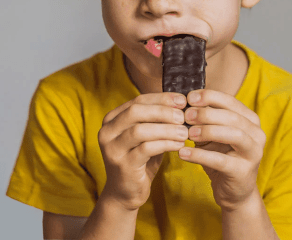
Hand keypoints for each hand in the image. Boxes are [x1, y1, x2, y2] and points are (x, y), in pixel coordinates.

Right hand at [98, 92, 187, 210]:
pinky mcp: (122, 165)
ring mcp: (112, 149)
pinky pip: (146, 149)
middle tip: (183, 116)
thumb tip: (181, 103)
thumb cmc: (139, 159)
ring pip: (140, 130)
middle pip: (136, 111)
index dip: (162, 98)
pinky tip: (179, 145)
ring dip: (166, 129)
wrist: (125, 192)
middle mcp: (107, 132)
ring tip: (184, 132)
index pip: (138, 100)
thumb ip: (156, 120)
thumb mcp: (146, 136)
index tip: (182, 100)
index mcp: (112, 119)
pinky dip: (165, 144)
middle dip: (163, 111)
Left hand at [179, 89, 266, 210]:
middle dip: (206, 113)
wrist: (233, 191)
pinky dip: (200, 155)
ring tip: (188, 134)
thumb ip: (205, 119)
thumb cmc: (221, 156)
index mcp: (250, 120)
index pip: (230, 101)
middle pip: (231, 116)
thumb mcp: (214, 134)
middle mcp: (257, 134)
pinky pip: (220, 160)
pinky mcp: (243, 171)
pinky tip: (183, 154)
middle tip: (186, 116)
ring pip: (232, 134)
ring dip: (207, 131)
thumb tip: (186, 103)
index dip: (210, 96)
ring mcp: (253, 153)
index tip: (190, 98)